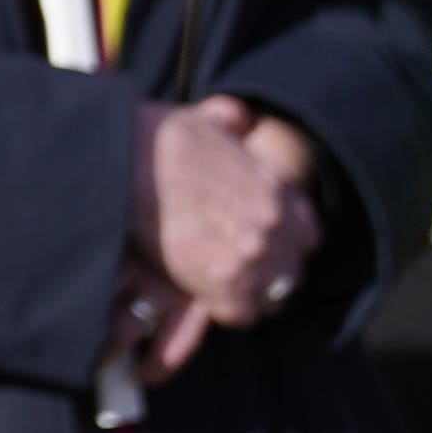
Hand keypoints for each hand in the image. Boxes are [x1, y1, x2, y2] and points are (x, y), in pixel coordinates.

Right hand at [114, 97, 331, 378]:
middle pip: (291, 271)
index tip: (263, 244)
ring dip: (249, 293)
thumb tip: (239, 118)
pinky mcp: (217, 282)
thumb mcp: (206, 118)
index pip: (307, 236)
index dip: (285, 242)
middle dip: (269, 273)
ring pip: (269, 297)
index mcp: (278, 191)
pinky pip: (239, 314)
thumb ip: (232, 122)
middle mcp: (272, 227)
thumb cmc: (159, 137)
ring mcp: (248, 257)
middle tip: (239, 270)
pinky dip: (226, 309)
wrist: (124, 160)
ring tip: (223, 286)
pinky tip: (207, 294)